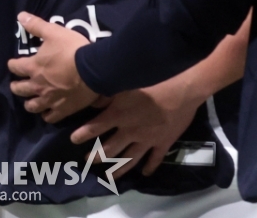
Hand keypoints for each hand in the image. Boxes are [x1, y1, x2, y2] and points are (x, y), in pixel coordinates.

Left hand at [7, 13, 99, 122]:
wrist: (92, 70)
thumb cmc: (72, 49)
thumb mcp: (53, 32)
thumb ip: (36, 25)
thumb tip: (20, 16)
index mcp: (33, 67)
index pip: (15, 67)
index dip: (12, 65)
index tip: (12, 64)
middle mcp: (38, 85)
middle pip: (20, 89)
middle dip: (16, 87)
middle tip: (16, 85)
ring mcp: (49, 100)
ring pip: (32, 106)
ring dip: (29, 103)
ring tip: (29, 102)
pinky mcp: (62, 109)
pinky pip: (50, 117)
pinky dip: (46, 115)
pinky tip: (47, 113)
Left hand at [70, 77, 200, 178]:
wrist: (182, 88)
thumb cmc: (153, 80)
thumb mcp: (126, 82)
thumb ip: (108, 93)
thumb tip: (92, 100)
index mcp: (118, 115)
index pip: (95, 127)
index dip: (82, 134)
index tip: (74, 140)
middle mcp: (129, 131)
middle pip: (109, 149)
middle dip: (97, 157)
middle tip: (88, 162)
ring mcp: (147, 140)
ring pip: (129, 159)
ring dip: (118, 169)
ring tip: (110, 177)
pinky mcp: (163, 143)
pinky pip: (154, 159)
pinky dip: (149, 167)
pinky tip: (145, 174)